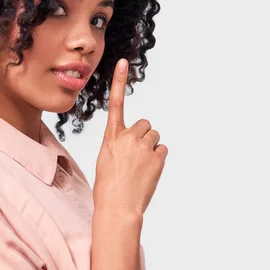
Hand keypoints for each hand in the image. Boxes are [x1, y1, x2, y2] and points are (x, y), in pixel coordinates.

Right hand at [93, 58, 167, 216]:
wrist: (118, 208)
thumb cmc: (108, 187)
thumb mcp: (107, 160)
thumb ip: (119, 146)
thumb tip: (135, 144)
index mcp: (111, 137)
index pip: (115, 103)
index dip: (119, 81)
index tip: (123, 62)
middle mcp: (127, 137)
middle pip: (145, 125)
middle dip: (144, 136)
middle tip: (136, 156)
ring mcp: (143, 146)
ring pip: (155, 137)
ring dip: (151, 148)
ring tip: (141, 167)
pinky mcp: (157, 157)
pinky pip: (162, 150)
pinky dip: (158, 159)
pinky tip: (148, 173)